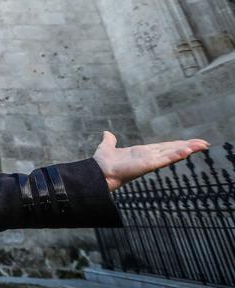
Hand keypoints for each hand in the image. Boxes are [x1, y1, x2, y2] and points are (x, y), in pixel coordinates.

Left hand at [92, 131, 209, 191]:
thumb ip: (110, 140)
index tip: (191, 142)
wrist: (99, 172)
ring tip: (202, 145)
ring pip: (172, 153)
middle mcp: (149, 157)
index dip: (177, 144)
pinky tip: (187, 151)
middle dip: (188, 146)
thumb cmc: (104, 163)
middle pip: (172, 149)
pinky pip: (164, 159)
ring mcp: (150, 161)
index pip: (164, 147)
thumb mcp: (108, 147)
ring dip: (187, 149)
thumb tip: (107, 133)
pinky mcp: (148, 165)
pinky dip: (175, 155)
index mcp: (142, 152)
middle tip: (205, 143)